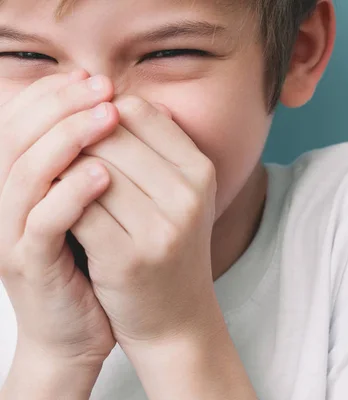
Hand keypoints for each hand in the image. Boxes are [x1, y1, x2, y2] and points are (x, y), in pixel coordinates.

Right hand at [0, 70, 118, 374]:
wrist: (79, 328)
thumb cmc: (92, 261)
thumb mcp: (94, 207)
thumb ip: (97, 164)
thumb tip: (125, 115)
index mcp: (18, 184)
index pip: (21, 123)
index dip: (53, 95)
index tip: (95, 79)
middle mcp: (5, 204)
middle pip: (17, 138)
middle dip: (61, 105)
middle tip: (103, 87)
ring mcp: (11, 236)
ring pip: (24, 175)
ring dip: (66, 140)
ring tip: (107, 117)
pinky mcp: (29, 266)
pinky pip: (41, 224)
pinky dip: (68, 195)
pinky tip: (102, 175)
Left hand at [69, 95, 218, 348]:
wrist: (176, 317)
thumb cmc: (170, 249)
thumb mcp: (179, 195)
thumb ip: (156, 148)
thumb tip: (117, 98)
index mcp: (201, 170)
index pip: (139, 111)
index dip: (101, 112)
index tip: (84, 128)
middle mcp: (189, 194)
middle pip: (110, 134)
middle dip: (77, 139)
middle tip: (59, 152)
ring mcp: (162, 226)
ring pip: (90, 167)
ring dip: (63, 168)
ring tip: (53, 177)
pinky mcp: (129, 256)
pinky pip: (79, 208)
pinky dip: (59, 202)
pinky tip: (54, 207)